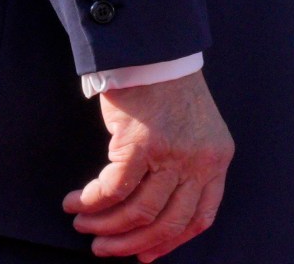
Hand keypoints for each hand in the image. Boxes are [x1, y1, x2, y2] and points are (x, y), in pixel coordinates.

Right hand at [64, 71, 234, 260]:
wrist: (154, 51)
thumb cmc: (167, 91)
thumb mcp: (194, 133)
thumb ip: (184, 171)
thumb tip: (154, 222)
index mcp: (217, 160)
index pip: (200, 217)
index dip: (169, 242)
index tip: (144, 256)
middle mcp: (201, 160)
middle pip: (168, 222)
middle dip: (131, 243)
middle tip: (103, 248)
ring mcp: (173, 153)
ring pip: (138, 211)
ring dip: (104, 225)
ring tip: (83, 224)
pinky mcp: (142, 144)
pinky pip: (113, 190)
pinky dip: (91, 202)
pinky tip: (76, 202)